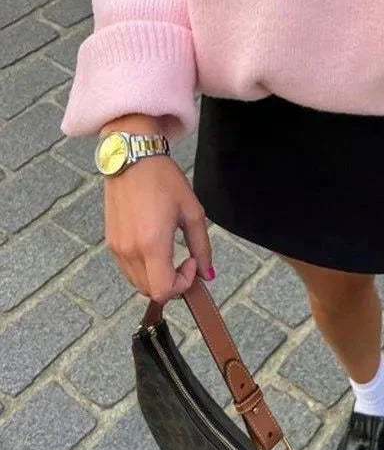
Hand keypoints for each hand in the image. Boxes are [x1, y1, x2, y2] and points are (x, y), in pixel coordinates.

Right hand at [104, 154, 213, 303]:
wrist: (132, 158)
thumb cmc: (164, 180)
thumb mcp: (192, 211)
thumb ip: (202, 246)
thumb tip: (207, 274)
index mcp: (152, 244)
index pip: (164, 291)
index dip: (182, 284)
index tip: (191, 261)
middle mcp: (130, 251)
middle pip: (151, 291)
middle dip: (172, 283)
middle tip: (184, 260)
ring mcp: (117, 248)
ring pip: (138, 283)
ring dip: (157, 278)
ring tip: (169, 252)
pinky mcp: (110, 242)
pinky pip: (127, 270)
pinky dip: (143, 269)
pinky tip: (153, 246)